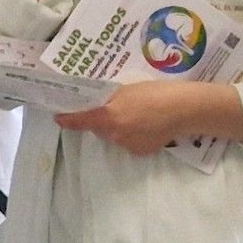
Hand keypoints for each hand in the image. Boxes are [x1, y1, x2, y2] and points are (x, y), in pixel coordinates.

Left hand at [53, 79, 242, 155]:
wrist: (183, 109)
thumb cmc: (155, 93)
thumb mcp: (127, 90)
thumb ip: (109, 99)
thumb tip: (97, 105)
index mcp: (109, 116)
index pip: (81, 120)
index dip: (68, 119)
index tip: (59, 118)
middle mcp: (115, 134)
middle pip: (100, 128)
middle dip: (103, 119)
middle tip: (117, 106)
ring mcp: (128, 145)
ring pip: (115, 136)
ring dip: (119, 127)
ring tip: (138, 114)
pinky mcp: (141, 151)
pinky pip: (129, 142)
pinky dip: (133, 135)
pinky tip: (147, 125)